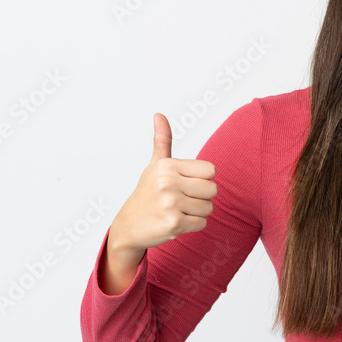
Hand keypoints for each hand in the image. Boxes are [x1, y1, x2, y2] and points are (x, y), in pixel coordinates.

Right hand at [107, 113, 217, 254]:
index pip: (210, 170)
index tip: (185, 184)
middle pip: (213, 190)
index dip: (202, 180)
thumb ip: (162, 140)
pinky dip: (192, 226)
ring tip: (177, 211)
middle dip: (201, 198)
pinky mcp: (173, 223)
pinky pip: (202, 223)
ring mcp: (170, 203)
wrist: (128, 226)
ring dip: (197, 213)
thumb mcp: (155, 165)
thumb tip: (159, 114)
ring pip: (209, 208)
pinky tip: (175, 222)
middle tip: (181, 200)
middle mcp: (167, 182)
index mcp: (167, 166)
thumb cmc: (146, 194)